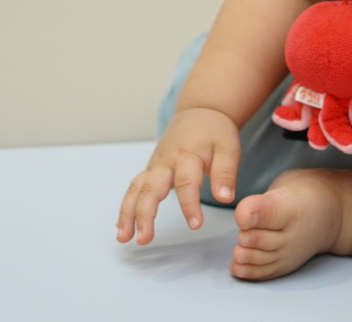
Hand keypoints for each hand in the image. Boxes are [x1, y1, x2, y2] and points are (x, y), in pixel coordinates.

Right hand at [116, 105, 241, 244]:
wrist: (199, 112)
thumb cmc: (215, 131)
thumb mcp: (228, 147)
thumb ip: (226, 173)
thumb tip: (225, 198)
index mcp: (187, 155)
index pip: (186, 183)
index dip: (190, 205)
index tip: (195, 225)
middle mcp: (165, 162)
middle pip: (150, 188)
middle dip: (144, 214)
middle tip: (143, 239)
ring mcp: (154, 166)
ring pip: (136, 188)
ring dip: (127, 213)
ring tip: (123, 238)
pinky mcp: (150, 170)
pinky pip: (134, 188)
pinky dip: (126, 206)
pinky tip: (122, 227)